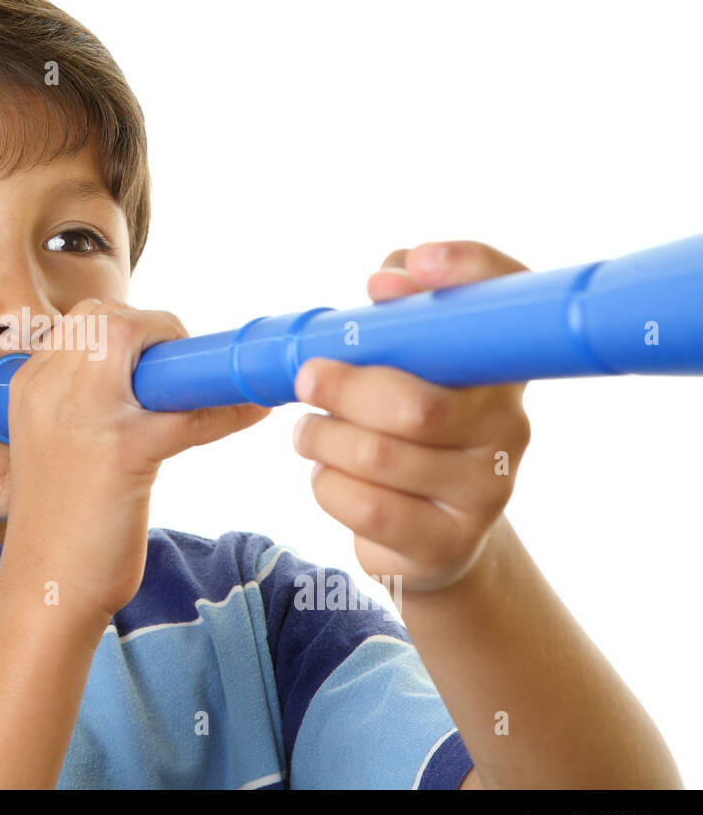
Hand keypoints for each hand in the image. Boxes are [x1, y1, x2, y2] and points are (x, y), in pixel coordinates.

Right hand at [3, 297, 272, 619]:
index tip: (162, 355)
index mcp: (28, 387)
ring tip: (211, 384)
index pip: (84, 321)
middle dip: (155, 328)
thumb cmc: (62, 522)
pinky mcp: (120, 451)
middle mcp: (46, 391)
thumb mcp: (56, 445)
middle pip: (107, 317)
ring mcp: (80, 417)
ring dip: (186, 359)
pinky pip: (186, 411)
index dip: (132, 327)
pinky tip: (249, 414)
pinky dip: (226, 410)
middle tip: (184, 368)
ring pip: (139, 342)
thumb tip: (156, 376)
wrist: (46, 588)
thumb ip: (86, 402)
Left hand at [291, 241, 531, 593]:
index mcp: (497, 365)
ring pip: (379, 457)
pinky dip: (327, 485)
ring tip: (310, 433)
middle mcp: (508, 424)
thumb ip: (397, 312)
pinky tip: (328, 474)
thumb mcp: (402, 366)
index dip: (464, 272)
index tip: (397, 274)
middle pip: (418, 405)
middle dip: (344, 388)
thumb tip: (388, 280)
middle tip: (306, 380)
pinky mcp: (450, 542)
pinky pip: (367, 507)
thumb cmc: (405, 428)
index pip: (507, 298)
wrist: (432, 535)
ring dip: (322, 439)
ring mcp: (487, 489)